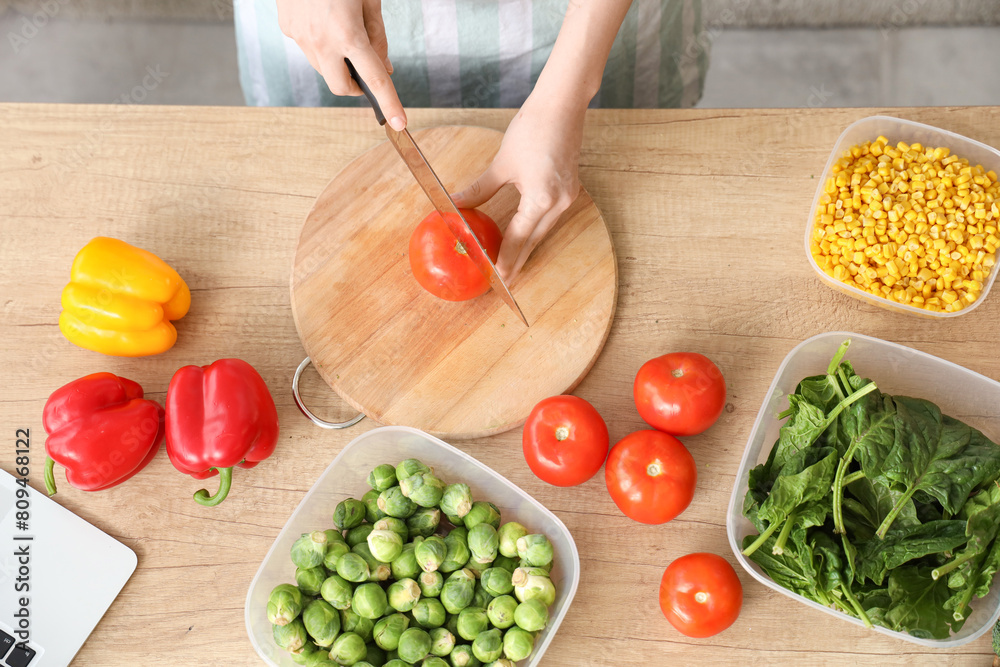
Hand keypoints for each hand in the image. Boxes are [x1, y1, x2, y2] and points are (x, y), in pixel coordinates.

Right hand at [277, 0, 405, 128]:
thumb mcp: (369, 0)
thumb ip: (378, 36)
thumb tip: (384, 68)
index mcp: (347, 33)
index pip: (373, 79)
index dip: (389, 103)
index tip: (400, 124)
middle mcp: (320, 41)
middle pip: (341, 87)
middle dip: (356, 86)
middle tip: (366, 69)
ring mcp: (299, 36)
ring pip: (323, 68)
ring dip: (338, 62)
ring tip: (341, 27)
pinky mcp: (286, 27)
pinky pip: (308, 47)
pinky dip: (320, 43)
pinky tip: (322, 17)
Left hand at [452, 93, 583, 279]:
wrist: (561, 105)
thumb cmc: (532, 129)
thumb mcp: (502, 164)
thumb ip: (479, 190)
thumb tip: (456, 205)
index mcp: (542, 199)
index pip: (519, 238)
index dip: (505, 259)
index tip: (496, 277)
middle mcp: (559, 203)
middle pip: (534, 240)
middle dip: (517, 260)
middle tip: (503, 281)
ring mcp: (568, 197)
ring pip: (543, 231)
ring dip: (526, 247)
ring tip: (510, 264)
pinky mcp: (569, 189)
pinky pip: (549, 218)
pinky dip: (535, 229)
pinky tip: (524, 236)